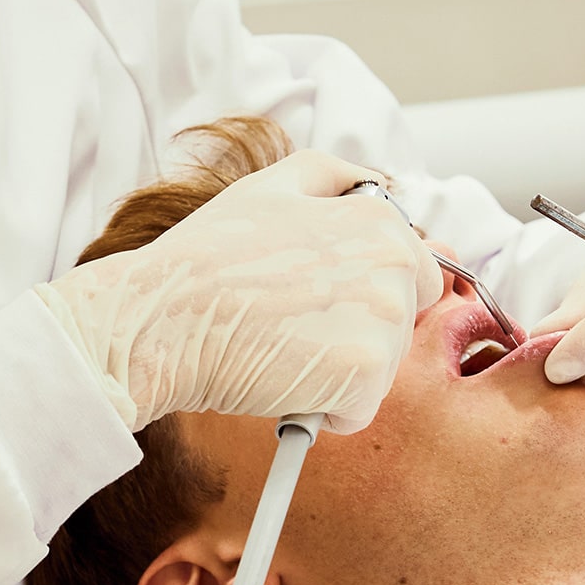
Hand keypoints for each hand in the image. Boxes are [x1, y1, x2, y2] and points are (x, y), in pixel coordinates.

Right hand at [37, 150, 441, 433]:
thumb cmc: (208, 255)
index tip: (327, 302)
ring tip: (285, 349)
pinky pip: (360, 409)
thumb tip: (377, 181)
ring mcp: (384, 325)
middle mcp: (395, 270)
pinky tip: (286, 383)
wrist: (164, 320)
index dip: (372, 294)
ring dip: (341, 372)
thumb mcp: (271, 186)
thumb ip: (335, 175)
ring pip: (382, 369)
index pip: (419, 275)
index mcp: (382, 225)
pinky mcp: (364, 377)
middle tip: (296, 326)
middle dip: (360, 333)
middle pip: (403, 326)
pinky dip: (327, 410)